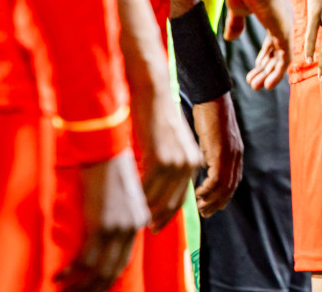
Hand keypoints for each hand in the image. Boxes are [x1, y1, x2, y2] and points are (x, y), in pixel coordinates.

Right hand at [54, 151, 148, 291]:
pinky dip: (71, 272)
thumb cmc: (109, 165)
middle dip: (95, 287)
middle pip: (114, 270)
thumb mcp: (121, 193)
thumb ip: (119, 213)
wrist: (105, 148)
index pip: (125, 260)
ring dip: (81, 286)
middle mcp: (132, 228)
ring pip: (100, 270)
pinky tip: (58, 278)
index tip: (94, 286)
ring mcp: (117, 229)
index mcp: (138, 220)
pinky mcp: (101, 225)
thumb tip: (102, 228)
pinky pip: (86, 259)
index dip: (109, 276)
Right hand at [129, 83, 200, 229]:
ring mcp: (176, 161)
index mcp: (193, 159)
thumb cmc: (156, 114)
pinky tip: (128, 202)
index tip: (157, 223)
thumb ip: (168, 160)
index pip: (181, 195)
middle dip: (160, 217)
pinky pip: (148, 186)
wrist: (153, 92)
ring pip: (160, 197)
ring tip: (135, 218)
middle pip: (173, 201)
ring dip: (147, 210)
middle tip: (147, 228)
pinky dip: (138, 197)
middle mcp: (189, 163)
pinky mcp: (161, 157)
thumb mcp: (169, 140)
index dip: (168, 212)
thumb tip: (158, 179)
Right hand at [191, 94, 244, 215]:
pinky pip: (216, 178)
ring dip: (212, 200)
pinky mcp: (221, 152)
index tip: (212, 205)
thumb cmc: (208, 114)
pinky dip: (208, 189)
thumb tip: (203, 167)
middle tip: (205, 213)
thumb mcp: (210, 139)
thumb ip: (209, 154)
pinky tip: (198, 193)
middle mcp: (236, 155)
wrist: (211, 96)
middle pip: (231, 187)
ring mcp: (230, 154)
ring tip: (200, 207)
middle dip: (218, 203)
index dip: (223, 195)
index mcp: (235, 152)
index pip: (233, 181)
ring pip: (225, 186)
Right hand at [224, 0, 292, 89]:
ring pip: (281, 59)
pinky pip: (285, 60)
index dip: (264, 57)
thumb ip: (236, 24)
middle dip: (265, 69)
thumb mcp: (238, 9)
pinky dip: (277, 74)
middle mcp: (283, 22)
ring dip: (269, 74)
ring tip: (256, 86)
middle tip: (253, 83)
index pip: (273, 42)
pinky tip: (268, 85)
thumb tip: (231, 38)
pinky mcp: (285, 33)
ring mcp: (286, 28)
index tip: (255, 69)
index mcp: (274, 15)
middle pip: (277, 52)